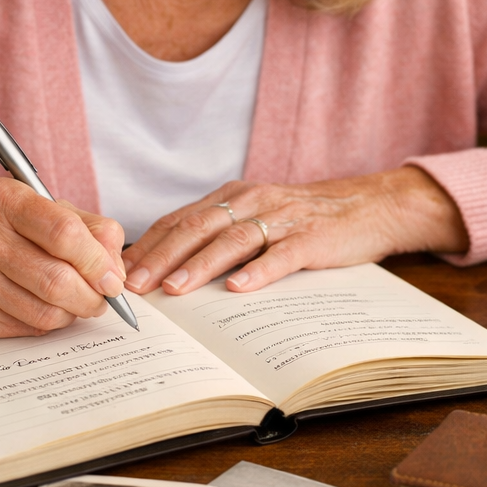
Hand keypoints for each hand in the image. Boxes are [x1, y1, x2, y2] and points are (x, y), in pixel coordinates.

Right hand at [0, 178, 125, 337]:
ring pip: (45, 312)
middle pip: (57, 279)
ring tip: (76, 303)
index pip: (64, 232)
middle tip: (103, 298)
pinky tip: (44, 309)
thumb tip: (117, 267)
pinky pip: (25, 330)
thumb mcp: (34, 207)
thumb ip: (85, 226)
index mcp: (3, 199)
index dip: (97, 261)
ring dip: (73, 314)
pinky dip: (47, 324)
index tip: (113, 278)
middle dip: (93, 296)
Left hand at [123, 167, 466, 295]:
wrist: (366, 205)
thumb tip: (165, 268)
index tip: (120, 270)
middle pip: (197, 229)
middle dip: (161, 257)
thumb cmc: (302, 219)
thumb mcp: (254, 217)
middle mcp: (250, 201)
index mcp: (231, 197)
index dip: (149, 245)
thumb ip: (216, 235)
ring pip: (232, 240)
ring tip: (174, 289)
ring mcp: (280, 218)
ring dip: (200, 266)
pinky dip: (259, 271)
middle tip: (134, 285)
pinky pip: (281, 255)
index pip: (180, 220)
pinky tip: (239, 289)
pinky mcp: (311, 237)